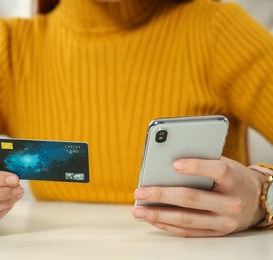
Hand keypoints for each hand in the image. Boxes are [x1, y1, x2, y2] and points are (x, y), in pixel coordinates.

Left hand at [132, 157, 265, 236]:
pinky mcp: (216, 233)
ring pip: (187, 219)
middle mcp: (231, 203)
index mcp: (234, 180)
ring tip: (138, 211)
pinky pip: (188, 232)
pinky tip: (152, 219)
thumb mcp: (224, 164)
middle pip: (193, 198)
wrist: (256, 201)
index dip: (196, 166)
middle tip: (140, 192)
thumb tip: (165, 162)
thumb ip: (201, 162)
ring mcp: (224, 221)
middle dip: (162, 195)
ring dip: (159, 215)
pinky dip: (167, 225)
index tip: (173, 164)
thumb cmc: (231, 177)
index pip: (217, 171)